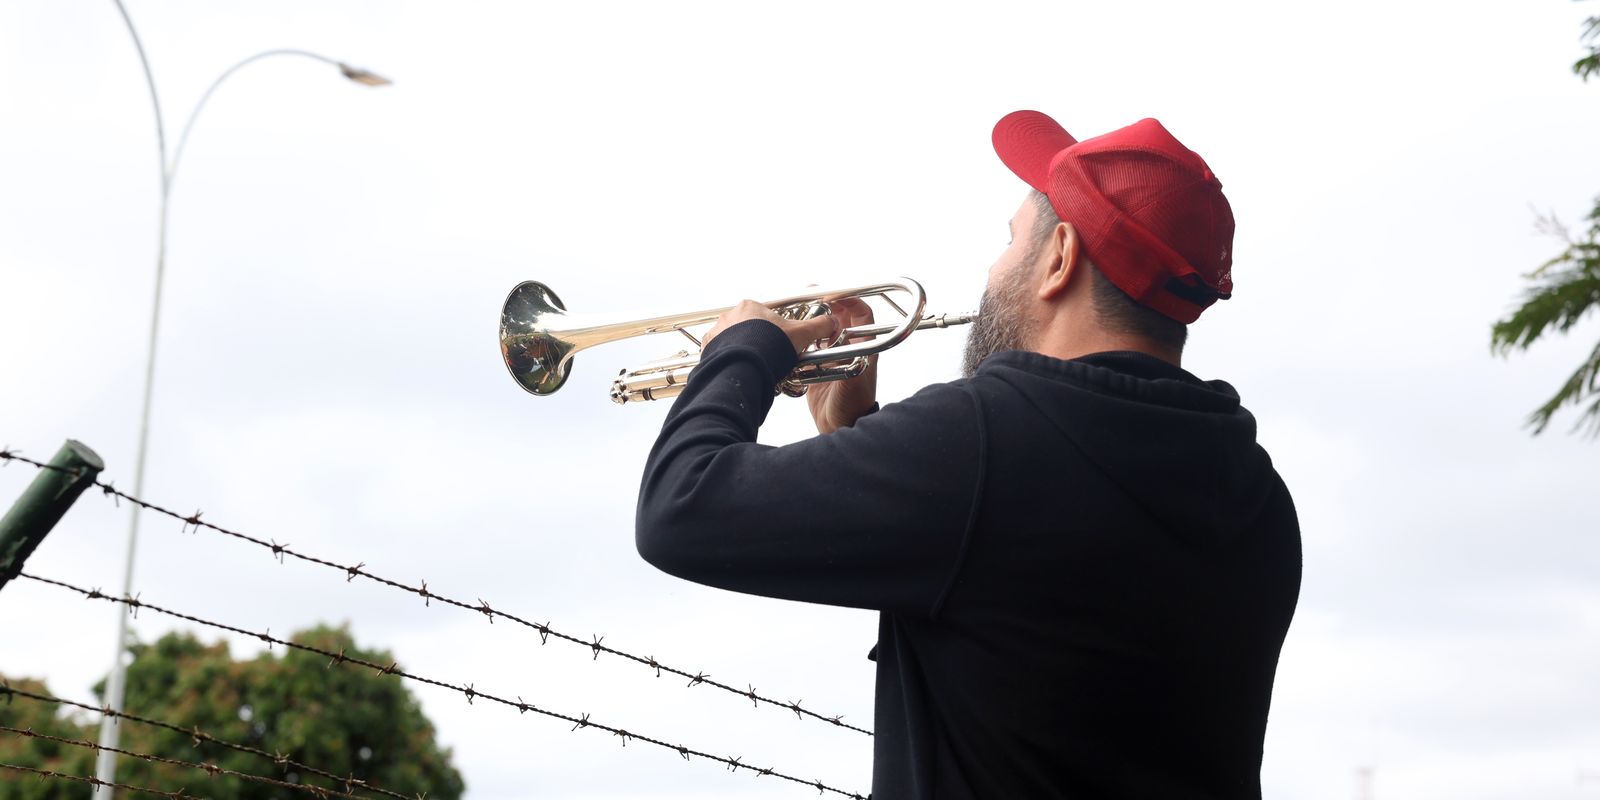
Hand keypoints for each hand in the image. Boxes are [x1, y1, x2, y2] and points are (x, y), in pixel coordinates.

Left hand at [701, 300, 839, 354]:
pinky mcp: (709, 349)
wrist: (744, 367)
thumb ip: (817, 327)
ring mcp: (717, 332)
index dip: (775, 331)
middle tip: (770, 356)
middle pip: (749, 328)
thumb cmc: (768, 348)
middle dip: (759, 342)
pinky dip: (730, 361)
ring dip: (744, 351)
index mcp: (751, 307)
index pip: (766, 316)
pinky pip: (720, 354)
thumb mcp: (800, 335)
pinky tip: (740, 369)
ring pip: (733, 341)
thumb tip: (831, 322)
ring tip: (755, 365)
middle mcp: (730, 316)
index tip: (780, 342)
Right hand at [805, 297, 877, 434]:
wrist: (840, 427)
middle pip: (840, 317)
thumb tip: (841, 331)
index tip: (833, 294)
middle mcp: (849, 349)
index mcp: (863, 348)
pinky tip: (791, 333)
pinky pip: (810, 346)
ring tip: (797, 308)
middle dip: (827, 304)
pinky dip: (802, 337)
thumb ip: (849, 358)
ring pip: (824, 330)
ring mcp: (833, 357)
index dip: (851, 300)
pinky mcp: (818, 367)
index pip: (862, 315)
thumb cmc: (852, 406)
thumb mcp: (853, 381)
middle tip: (810, 295)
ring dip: (812, 319)